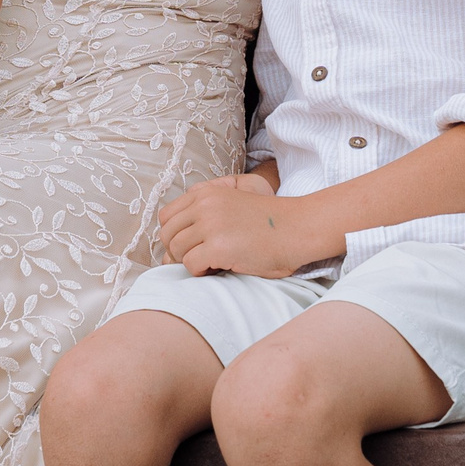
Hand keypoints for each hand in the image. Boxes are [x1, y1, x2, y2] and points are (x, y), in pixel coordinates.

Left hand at [160, 173, 311, 276]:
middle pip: (167, 235)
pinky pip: (190, 265)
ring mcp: (210, 225)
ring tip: (213, 262)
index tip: (192, 245)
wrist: (298, 229)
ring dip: (191, 262)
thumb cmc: (267, 224)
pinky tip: (220, 268)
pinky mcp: (219, 246)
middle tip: (202, 259)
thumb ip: (202, 214)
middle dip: (180, 252)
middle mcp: (204, 205)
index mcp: (205, 192)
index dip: (175, 235)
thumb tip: (167, 251)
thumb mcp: (231, 204)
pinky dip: (201, 272)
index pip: (166, 217)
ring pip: (176, 251)